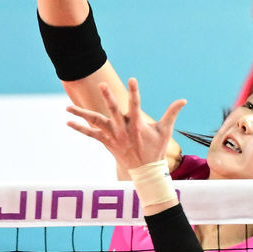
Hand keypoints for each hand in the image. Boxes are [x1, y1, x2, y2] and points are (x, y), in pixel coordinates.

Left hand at [67, 78, 185, 172]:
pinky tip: (68, 122)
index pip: (137, 104)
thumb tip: (184, 100)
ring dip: (82, 114)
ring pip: (96, 122)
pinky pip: (91, 134)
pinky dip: (79, 128)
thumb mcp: (166, 130)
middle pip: (114, 111)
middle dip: (108, 98)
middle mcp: (123, 130)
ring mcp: (113, 136)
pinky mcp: (107, 142)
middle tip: (102, 84)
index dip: (135, 92)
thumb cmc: (156, 149)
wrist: (146, 171)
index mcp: (138, 124)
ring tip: (68, 107)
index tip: (133, 79)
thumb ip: (172, 113)